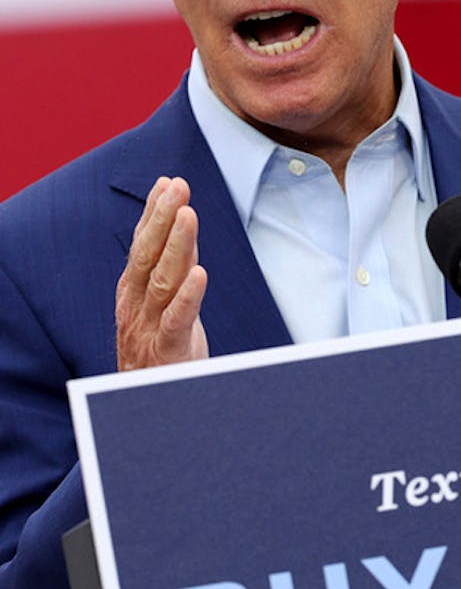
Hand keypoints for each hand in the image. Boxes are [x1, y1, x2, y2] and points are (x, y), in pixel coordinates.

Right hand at [115, 176, 208, 369]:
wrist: (146, 406)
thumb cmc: (160, 348)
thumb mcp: (164, 302)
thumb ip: (174, 266)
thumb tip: (182, 222)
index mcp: (132, 293)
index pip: (143, 245)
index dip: (153, 214)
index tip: (167, 182)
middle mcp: (135, 307)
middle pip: (148, 256)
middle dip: (162, 219)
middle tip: (177, 186)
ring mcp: (148, 329)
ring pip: (161, 281)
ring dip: (175, 245)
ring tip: (187, 214)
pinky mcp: (168, 352)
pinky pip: (176, 321)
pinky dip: (188, 297)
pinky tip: (200, 273)